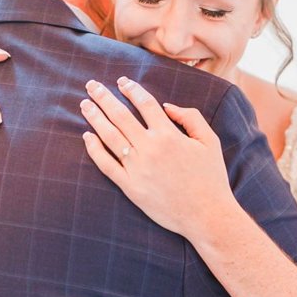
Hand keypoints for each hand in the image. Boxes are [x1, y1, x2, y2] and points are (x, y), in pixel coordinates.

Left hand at [80, 76, 236, 240]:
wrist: (207, 216)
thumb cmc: (211, 178)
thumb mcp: (209, 141)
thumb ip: (191, 118)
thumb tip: (167, 106)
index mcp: (169, 135)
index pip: (144, 104)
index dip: (131, 89)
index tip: (121, 81)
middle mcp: (150, 148)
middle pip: (121, 115)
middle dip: (104, 97)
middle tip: (91, 85)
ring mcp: (137, 168)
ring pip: (110, 136)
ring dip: (95, 117)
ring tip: (85, 104)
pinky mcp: (130, 187)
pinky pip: (106, 165)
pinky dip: (94, 149)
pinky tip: (87, 136)